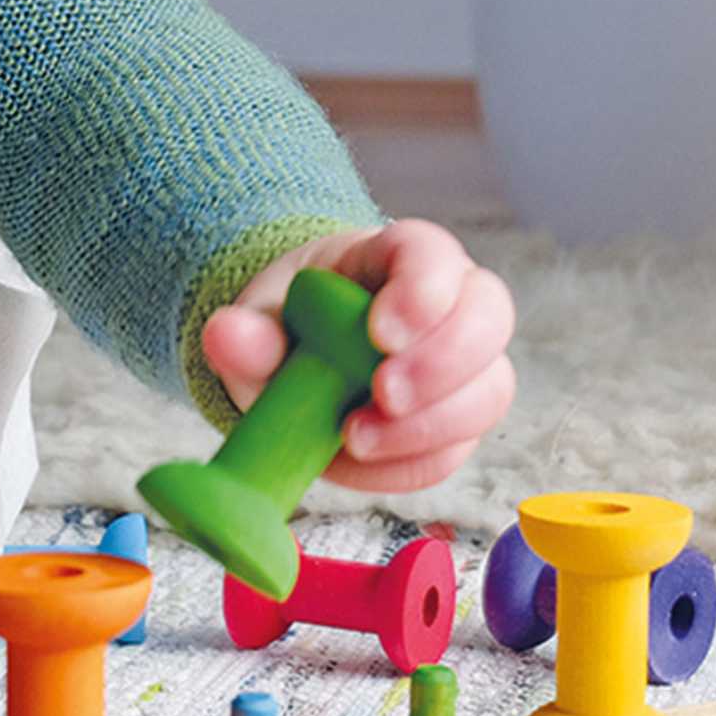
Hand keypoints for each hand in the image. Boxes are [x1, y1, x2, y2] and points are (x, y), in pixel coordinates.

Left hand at [200, 220, 516, 493]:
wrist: (301, 357)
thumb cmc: (293, 323)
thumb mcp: (262, 318)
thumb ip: (248, 329)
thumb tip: (226, 333)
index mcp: (402, 256)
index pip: (435, 254)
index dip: (422, 291)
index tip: (379, 334)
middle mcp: (452, 301)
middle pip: (488, 317)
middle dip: (440, 364)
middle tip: (382, 395)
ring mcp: (465, 363)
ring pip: (488, 389)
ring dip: (430, 424)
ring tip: (355, 437)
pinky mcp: (458, 420)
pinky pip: (457, 447)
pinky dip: (410, 461)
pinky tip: (360, 458)